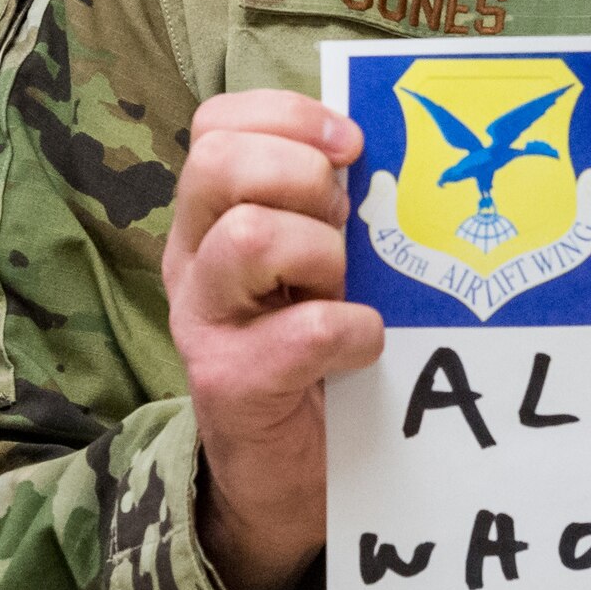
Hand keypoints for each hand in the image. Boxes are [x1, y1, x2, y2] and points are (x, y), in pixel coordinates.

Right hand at [164, 91, 382, 589]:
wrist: (290, 473)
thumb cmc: (320, 344)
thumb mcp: (322, 256)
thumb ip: (335, 201)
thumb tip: (396, 144)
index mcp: (214, 213)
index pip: (218, 124)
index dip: (289, 116)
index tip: (351, 144)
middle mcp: (193, 257)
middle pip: (221, 164)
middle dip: (304, 179)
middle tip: (343, 225)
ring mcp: (203, 320)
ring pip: (250, 236)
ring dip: (322, 253)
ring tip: (346, 285)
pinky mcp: (230, 382)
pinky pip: (302, 329)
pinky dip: (352, 329)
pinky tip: (366, 342)